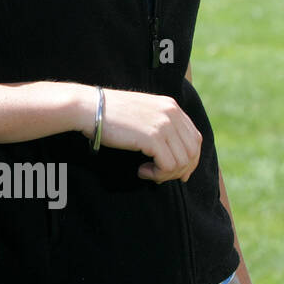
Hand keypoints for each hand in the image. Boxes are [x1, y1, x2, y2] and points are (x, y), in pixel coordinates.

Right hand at [86, 87, 201, 183]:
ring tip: (148, 172)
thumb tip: (172, 150)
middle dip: (181, 169)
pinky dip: (157, 174)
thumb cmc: (109, 113)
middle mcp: (171, 113)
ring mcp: (163, 125)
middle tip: (162, 177)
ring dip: (166, 173)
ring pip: (182, 161)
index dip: (191, 158)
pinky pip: (168, 166)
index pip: (194, 137)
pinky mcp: (153, 138)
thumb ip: (160, 123)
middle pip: (192, 151)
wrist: (89, 107)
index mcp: (171, 106)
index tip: (179, 172)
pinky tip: (141, 171)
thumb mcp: (142, 111)